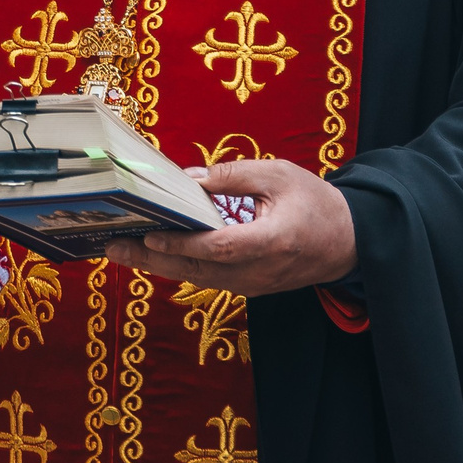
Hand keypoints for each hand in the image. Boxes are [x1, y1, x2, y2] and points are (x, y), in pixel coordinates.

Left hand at [103, 160, 357, 296]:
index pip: (219, 248)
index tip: (150, 232)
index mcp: (272, 241)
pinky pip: (206, 279)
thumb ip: (233, 176)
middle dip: (152, 258)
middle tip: (112, 246)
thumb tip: (187, 178)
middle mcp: (259, 271)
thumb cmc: (316, 203)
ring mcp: (253, 285)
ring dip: (158, 265)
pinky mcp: (249, 287)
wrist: (350, 242)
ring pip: (197, 278)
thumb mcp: (279, 175)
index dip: (182, 243)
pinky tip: (151, 255)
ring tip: (120, 250)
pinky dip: (177, 267)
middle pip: (197, 269)